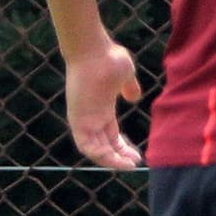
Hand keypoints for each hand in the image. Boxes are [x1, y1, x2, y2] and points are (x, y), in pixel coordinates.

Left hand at [65, 42, 142, 169]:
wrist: (93, 50)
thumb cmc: (109, 58)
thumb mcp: (125, 76)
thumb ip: (129, 88)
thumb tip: (134, 96)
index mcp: (101, 109)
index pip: (110, 135)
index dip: (123, 147)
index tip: (137, 155)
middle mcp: (91, 117)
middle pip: (104, 145)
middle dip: (119, 156)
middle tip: (135, 162)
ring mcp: (83, 119)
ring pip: (95, 149)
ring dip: (111, 160)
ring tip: (128, 165)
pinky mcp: (78, 119)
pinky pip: (86, 146)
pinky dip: (101, 156)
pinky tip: (117, 161)